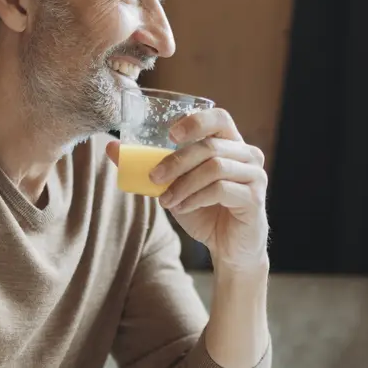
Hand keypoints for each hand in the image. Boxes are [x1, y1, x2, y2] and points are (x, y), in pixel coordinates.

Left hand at [106, 107, 268, 271]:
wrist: (230, 249)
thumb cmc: (205, 213)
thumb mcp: (174, 187)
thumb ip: (150, 167)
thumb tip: (112, 148)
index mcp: (231, 145)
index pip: (219, 118)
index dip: (195, 121)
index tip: (169, 135)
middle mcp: (248, 155)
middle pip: (210, 145)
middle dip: (176, 161)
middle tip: (153, 177)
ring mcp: (255, 176)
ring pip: (215, 167)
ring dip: (183, 184)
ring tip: (167, 201)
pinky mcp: (254, 198)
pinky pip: (221, 189)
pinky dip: (195, 198)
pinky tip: (183, 208)